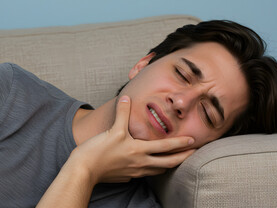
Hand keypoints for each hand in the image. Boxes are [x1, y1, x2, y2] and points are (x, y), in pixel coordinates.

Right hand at [68, 96, 195, 184]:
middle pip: (168, 162)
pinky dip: (152, 170)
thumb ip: (122, 113)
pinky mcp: (126, 177)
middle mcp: (140, 163)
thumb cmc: (98, 150)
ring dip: (169, 165)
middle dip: (182, 157)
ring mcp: (134, 172)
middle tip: (193, 152)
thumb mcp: (112, 129)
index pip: (165, 146)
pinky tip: (150, 166)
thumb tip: (126, 98)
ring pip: (158, 171)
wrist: (83, 170)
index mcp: (139, 150)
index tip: (193, 140)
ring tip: (176, 159)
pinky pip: (144, 174)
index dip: (180, 143)